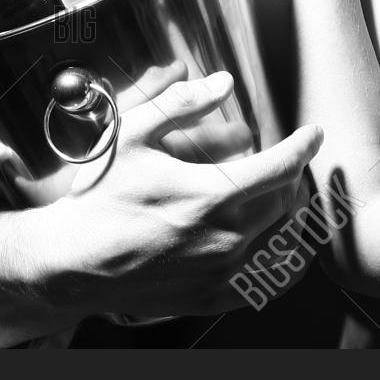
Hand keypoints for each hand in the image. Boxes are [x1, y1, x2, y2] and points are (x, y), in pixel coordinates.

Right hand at [35, 64, 323, 320]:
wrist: (66, 263)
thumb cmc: (98, 197)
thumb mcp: (132, 135)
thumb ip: (181, 103)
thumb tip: (224, 81)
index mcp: (212, 194)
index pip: (283, 167)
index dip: (305, 146)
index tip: (313, 134)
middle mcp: (226, 237)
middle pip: (288, 203)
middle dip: (294, 178)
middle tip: (288, 165)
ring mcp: (220, 273)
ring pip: (286, 244)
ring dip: (295, 219)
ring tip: (289, 201)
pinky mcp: (211, 298)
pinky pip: (268, 284)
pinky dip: (284, 264)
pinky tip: (282, 248)